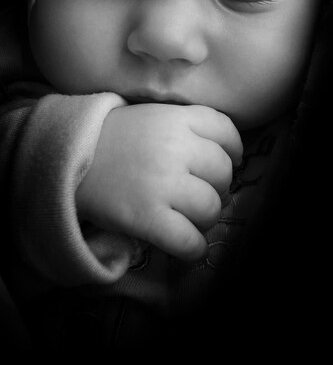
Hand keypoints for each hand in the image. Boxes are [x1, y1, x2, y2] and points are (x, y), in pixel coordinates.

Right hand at [75, 104, 241, 261]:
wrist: (67, 158)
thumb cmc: (114, 138)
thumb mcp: (153, 116)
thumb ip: (187, 126)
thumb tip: (226, 158)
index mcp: (177, 119)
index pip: (227, 133)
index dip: (233, 152)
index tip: (226, 162)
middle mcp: (175, 148)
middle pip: (223, 173)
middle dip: (218, 188)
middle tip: (202, 194)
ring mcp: (162, 183)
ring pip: (211, 208)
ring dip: (206, 218)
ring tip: (191, 218)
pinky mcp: (147, 217)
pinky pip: (189, 241)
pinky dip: (194, 248)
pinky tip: (187, 245)